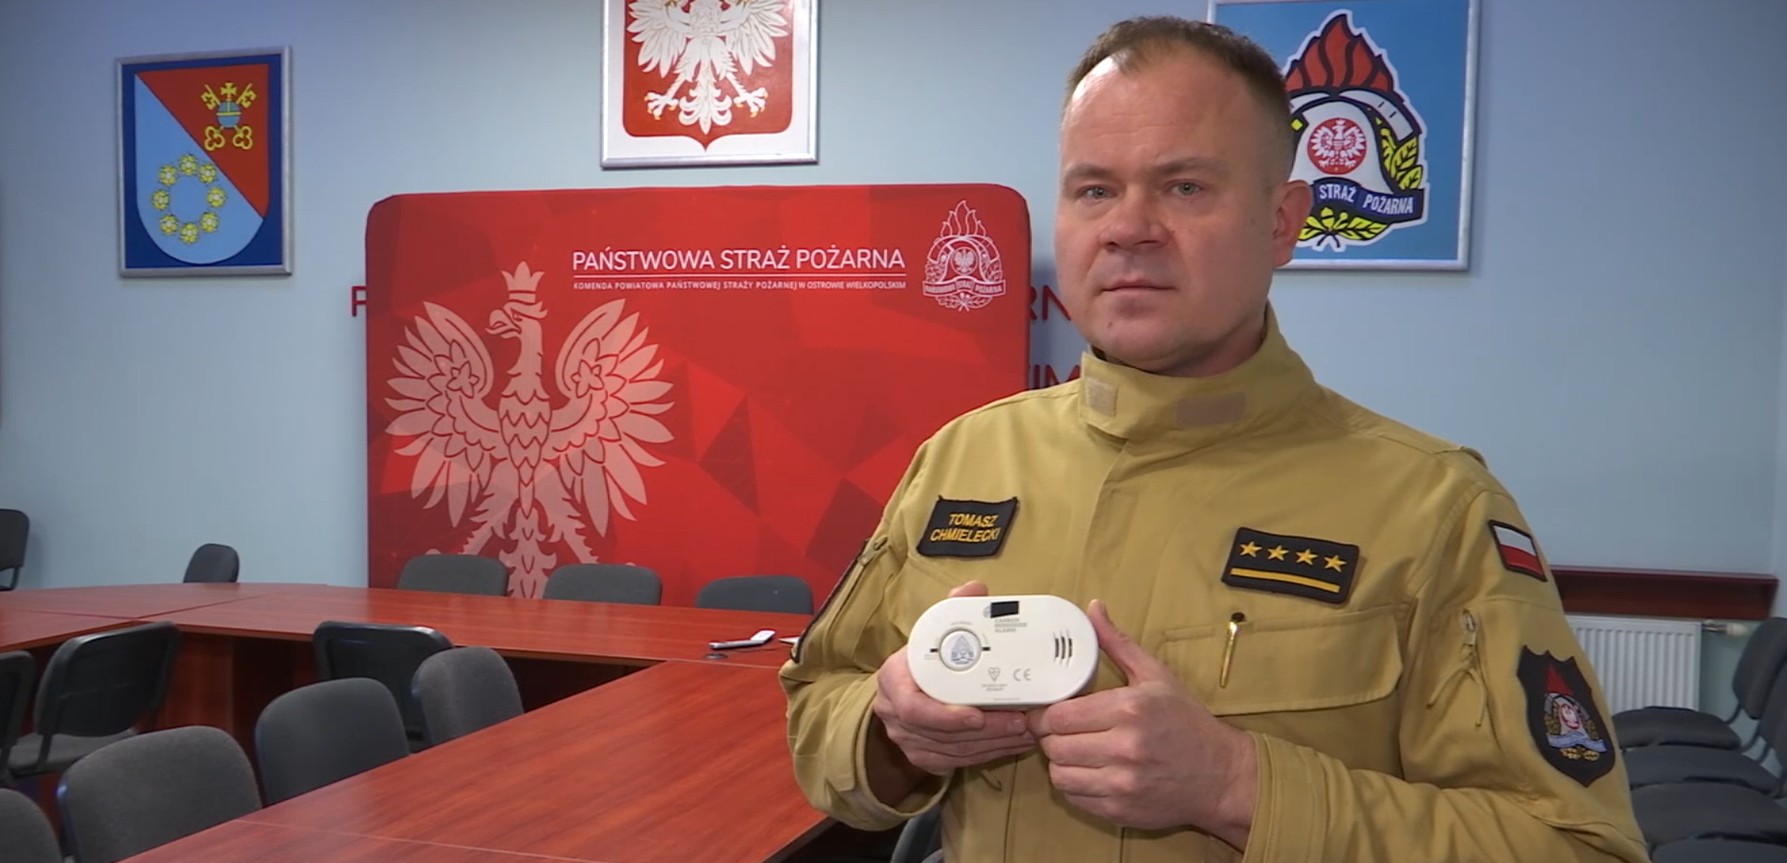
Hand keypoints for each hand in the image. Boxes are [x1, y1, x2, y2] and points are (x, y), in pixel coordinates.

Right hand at [871, 581, 1036, 774]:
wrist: (901, 687)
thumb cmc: (922, 657)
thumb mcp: (933, 630)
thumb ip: (955, 609)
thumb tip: (975, 590)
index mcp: (894, 680)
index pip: (913, 707)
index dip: (945, 716)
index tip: (977, 715)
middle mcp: (895, 714)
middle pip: (942, 734)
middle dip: (987, 731)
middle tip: (1022, 721)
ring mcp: (908, 740)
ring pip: (955, 751)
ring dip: (994, 744)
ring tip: (1027, 731)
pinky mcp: (923, 757)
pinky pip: (958, 761)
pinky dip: (989, 754)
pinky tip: (1014, 743)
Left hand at [1028, 600, 1256, 846]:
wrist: (1221, 775)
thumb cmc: (1187, 723)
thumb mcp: (1156, 676)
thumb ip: (1117, 644)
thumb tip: (1093, 609)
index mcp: (1128, 710)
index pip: (1059, 716)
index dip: (1045, 714)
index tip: (1049, 712)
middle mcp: (1124, 748)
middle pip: (1054, 745)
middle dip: (1051, 737)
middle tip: (1062, 731)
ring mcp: (1122, 783)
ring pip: (1059, 775)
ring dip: (1060, 763)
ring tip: (1075, 752)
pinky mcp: (1120, 810)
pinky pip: (1074, 798)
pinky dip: (1075, 785)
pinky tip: (1089, 772)